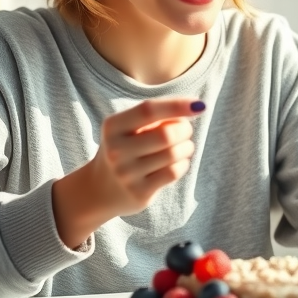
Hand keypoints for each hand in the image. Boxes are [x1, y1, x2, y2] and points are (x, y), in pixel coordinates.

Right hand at [52, 98, 204, 247]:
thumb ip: (155, 117)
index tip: (199, 105)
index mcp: (112, 127)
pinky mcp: (139, 192)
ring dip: (187, 147)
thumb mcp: (128, 128)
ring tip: (184, 146)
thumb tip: (194, 108)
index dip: (176, 105)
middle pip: (166, 134)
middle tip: (186, 131)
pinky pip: (173, 172)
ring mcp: (127, 173)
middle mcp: (116, 150)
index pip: (148, 110)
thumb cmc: (124, 149)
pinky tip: (178, 162)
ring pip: (173, 154)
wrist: (99, 189)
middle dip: (184, 130)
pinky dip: (183, 164)